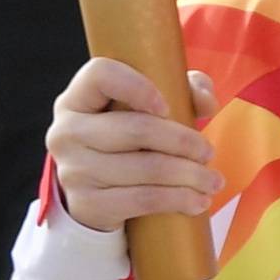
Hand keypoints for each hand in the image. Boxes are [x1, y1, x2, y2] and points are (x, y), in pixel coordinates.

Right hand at [47, 59, 222, 234]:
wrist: (96, 195)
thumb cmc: (128, 140)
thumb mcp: (149, 108)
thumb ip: (183, 90)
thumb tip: (206, 102)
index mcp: (77, 99)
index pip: (99, 75)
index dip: (137, 86)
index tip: (167, 106)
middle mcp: (66, 132)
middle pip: (137, 128)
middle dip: (184, 142)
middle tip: (208, 152)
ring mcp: (73, 170)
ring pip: (146, 168)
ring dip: (190, 176)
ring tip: (213, 181)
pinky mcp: (86, 204)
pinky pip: (142, 199)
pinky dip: (178, 200)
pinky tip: (198, 201)